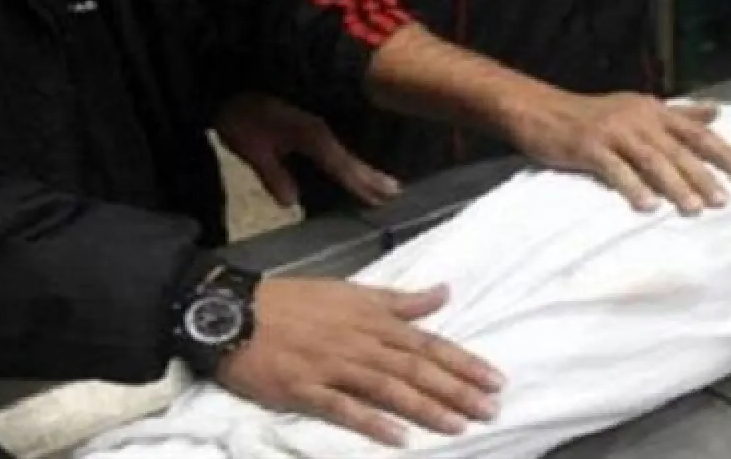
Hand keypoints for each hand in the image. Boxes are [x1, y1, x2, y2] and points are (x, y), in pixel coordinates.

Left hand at [215, 93, 400, 206]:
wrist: (227, 75)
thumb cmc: (238, 112)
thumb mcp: (251, 147)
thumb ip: (273, 175)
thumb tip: (291, 203)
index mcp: (312, 136)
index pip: (343, 166)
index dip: (363, 183)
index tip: (386, 196)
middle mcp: (321, 129)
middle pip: (351, 158)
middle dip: (372, 176)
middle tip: (396, 193)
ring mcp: (318, 120)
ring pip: (346, 149)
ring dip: (363, 167)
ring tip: (383, 183)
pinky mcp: (310, 118)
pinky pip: (336, 142)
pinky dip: (347, 157)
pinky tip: (351, 165)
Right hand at [217, 279, 503, 445]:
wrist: (235, 312)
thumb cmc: (295, 301)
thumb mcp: (352, 292)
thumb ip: (400, 300)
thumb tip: (444, 293)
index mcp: (374, 320)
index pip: (429, 343)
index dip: (464, 362)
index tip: (495, 379)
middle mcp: (361, 343)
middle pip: (417, 368)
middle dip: (457, 389)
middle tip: (491, 409)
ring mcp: (334, 367)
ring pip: (389, 389)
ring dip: (427, 407)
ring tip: (458, 424)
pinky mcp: (306, 390)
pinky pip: (344, 409)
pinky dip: (372, 423)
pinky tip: (400, 438)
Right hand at [508, 92, 730, 214]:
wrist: (542, 110)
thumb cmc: (596, 114)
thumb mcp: (640, 108)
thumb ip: (680, 113)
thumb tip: (717, 111)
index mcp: (653, 110)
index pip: (694, 129)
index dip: (720, 149)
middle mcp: (637, 118)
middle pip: (676, 148)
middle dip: (702, 175)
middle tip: (723, 200)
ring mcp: (613, 132)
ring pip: (651, 160)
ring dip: (674, 185)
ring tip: (693, 208)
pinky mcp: (589, 147)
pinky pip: (615, 170)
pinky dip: (633, 187)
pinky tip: (648, 206)